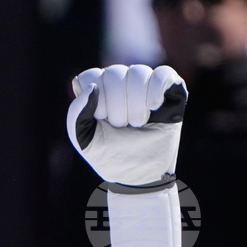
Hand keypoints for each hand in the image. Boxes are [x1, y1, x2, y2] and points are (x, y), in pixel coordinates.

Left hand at [67, 64, 186, 187]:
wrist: (140, 174)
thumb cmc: (109, 155)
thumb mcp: (83, 139)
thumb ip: (76, 114)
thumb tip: (92, 87)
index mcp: (98, 92)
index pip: (91, 75)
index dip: (96, 98)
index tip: (101, 119)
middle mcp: (121, 83)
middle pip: (114, 73)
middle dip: (117, 105)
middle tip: (121, 125)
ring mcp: (145, 85)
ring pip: (138, 72)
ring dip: (136, 102)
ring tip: (138, 123)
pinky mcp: (170, 90)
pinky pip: (163, 73)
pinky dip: (156, 89)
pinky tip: (153, 106)